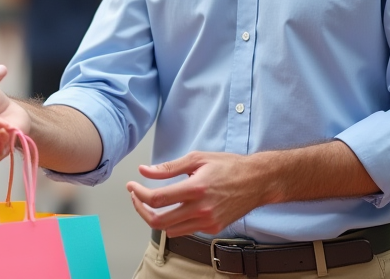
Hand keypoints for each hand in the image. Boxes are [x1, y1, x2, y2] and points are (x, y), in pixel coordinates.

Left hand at [126, 151, 263, 237]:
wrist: (257, 181)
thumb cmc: (228, 166)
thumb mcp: (197, 158)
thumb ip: (168, 168)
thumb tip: (144, 171)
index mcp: (195, 189)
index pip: (157, 199)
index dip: (138, 194)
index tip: (132, 187)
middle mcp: (201, 209)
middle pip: (158, 221)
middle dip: (140, 210)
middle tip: (136, 197)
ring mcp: (207, 222)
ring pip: (170, 230)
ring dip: (155, 218)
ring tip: (151, 202)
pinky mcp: (213, 229)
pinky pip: (185, 230)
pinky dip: (174, 222)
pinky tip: (173, 208)